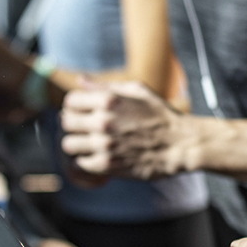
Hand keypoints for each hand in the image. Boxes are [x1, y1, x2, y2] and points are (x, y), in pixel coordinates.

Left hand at [59, 80, 193, 179]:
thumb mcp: (138, 91)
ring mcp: (104, 145)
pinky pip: (80, 163)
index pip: (70, 101)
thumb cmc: (160, 115)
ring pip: (69, 144)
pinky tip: (98, 156)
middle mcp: (103, 121)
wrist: (180, 144)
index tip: (84, 111)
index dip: (75, 105)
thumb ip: (106, 86)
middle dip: (75, 124)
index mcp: (109, 100)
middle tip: (87, 128)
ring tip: (90, 143)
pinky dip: (86, 161)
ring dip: (78, 143)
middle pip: (66, 122)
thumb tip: (80, 81)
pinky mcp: (107, 165)